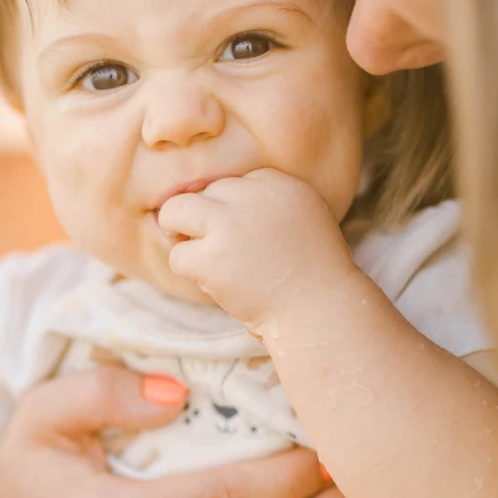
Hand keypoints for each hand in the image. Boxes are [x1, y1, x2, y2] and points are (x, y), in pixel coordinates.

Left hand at [158, 169, 354, 335]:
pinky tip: (215, 283)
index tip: (250, 241)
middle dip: (206, 220)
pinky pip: (177, 256)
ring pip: (175, 211)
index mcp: (280, 184)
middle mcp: (253, 196)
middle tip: (220, 251)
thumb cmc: (313, 277)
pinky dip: (190, 272)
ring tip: (202, 258)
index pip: (235, 184)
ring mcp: (230, 224)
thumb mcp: (304, 222)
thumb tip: (211, 202)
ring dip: (181, 234)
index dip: (233, 213)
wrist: (321, 313)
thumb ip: (266, 206)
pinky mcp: (212, 257)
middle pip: (206, 193)